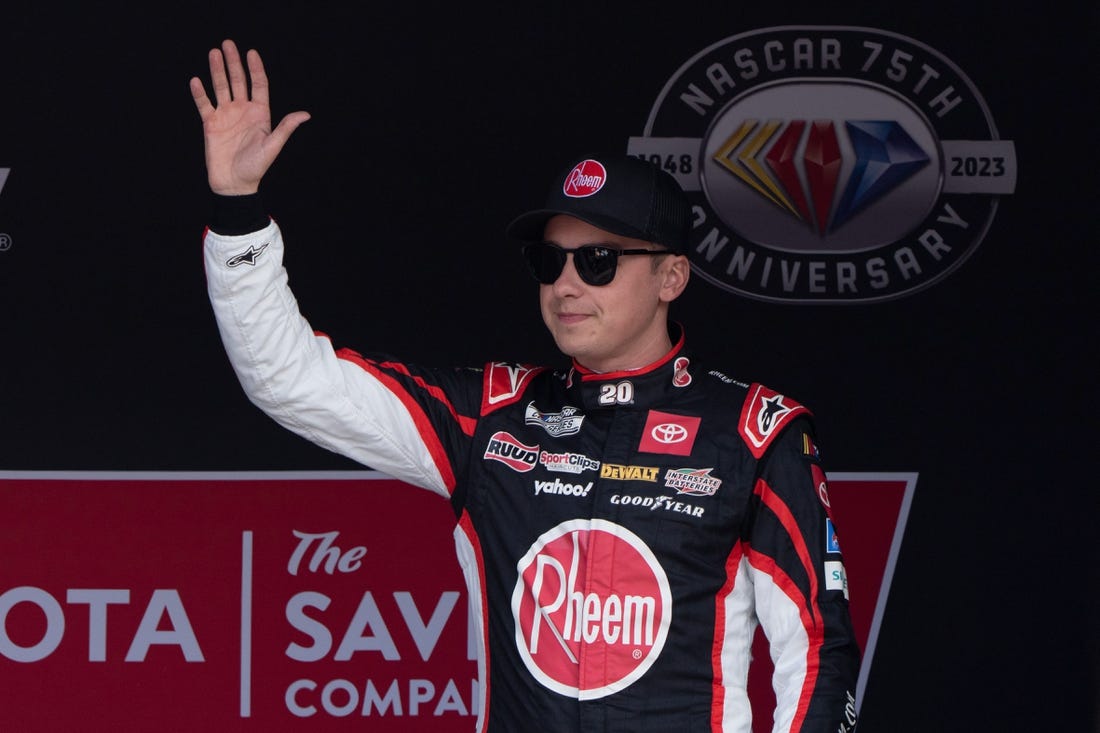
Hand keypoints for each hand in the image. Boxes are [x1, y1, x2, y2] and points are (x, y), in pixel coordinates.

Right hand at [189, 39, 309, 194]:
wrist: (234, 184)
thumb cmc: (255, 167)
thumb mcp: (273, 147)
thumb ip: (286, 128)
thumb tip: (305, 114)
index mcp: (260, 114)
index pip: (258, 85)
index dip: (255, 69)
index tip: (251, 52)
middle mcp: (243, 111)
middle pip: (238, 81)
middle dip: (233, 63)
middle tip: (228, 43)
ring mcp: (226, 115)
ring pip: (221, 87)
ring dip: (217, 71)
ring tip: (213, 52)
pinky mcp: (210, 124)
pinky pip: (204, 104)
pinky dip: (200, 93)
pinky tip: (196, 80)